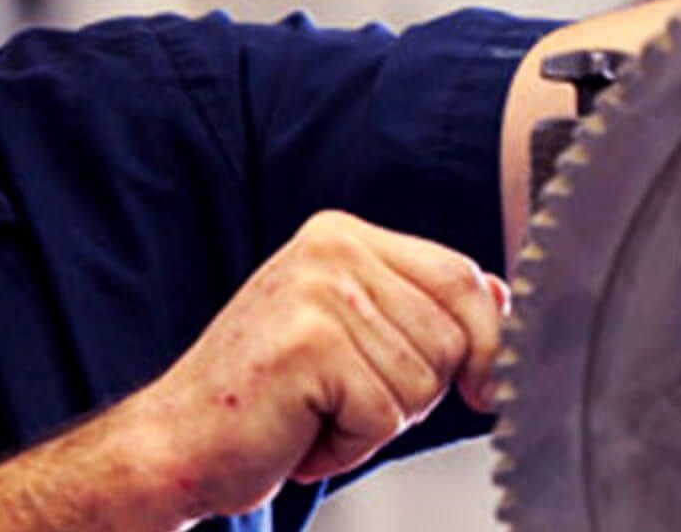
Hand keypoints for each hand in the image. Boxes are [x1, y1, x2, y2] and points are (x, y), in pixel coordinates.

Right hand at [124, 211, 510, 520]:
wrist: (175, 443)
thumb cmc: (267, 398)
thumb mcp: (355, 336)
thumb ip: (423, 311)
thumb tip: (505, 302)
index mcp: (345, 236)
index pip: (462, 277)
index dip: (487, 342)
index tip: (480, 386)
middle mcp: (334, 249)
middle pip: (453, 336)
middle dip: (416, 392)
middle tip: (344, 400)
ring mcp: (320, 293)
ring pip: (423, 383)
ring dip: (376, 423)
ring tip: (315, 414)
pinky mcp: (309, 345)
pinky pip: (383, 415)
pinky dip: (349, 445)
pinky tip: (301, 432)